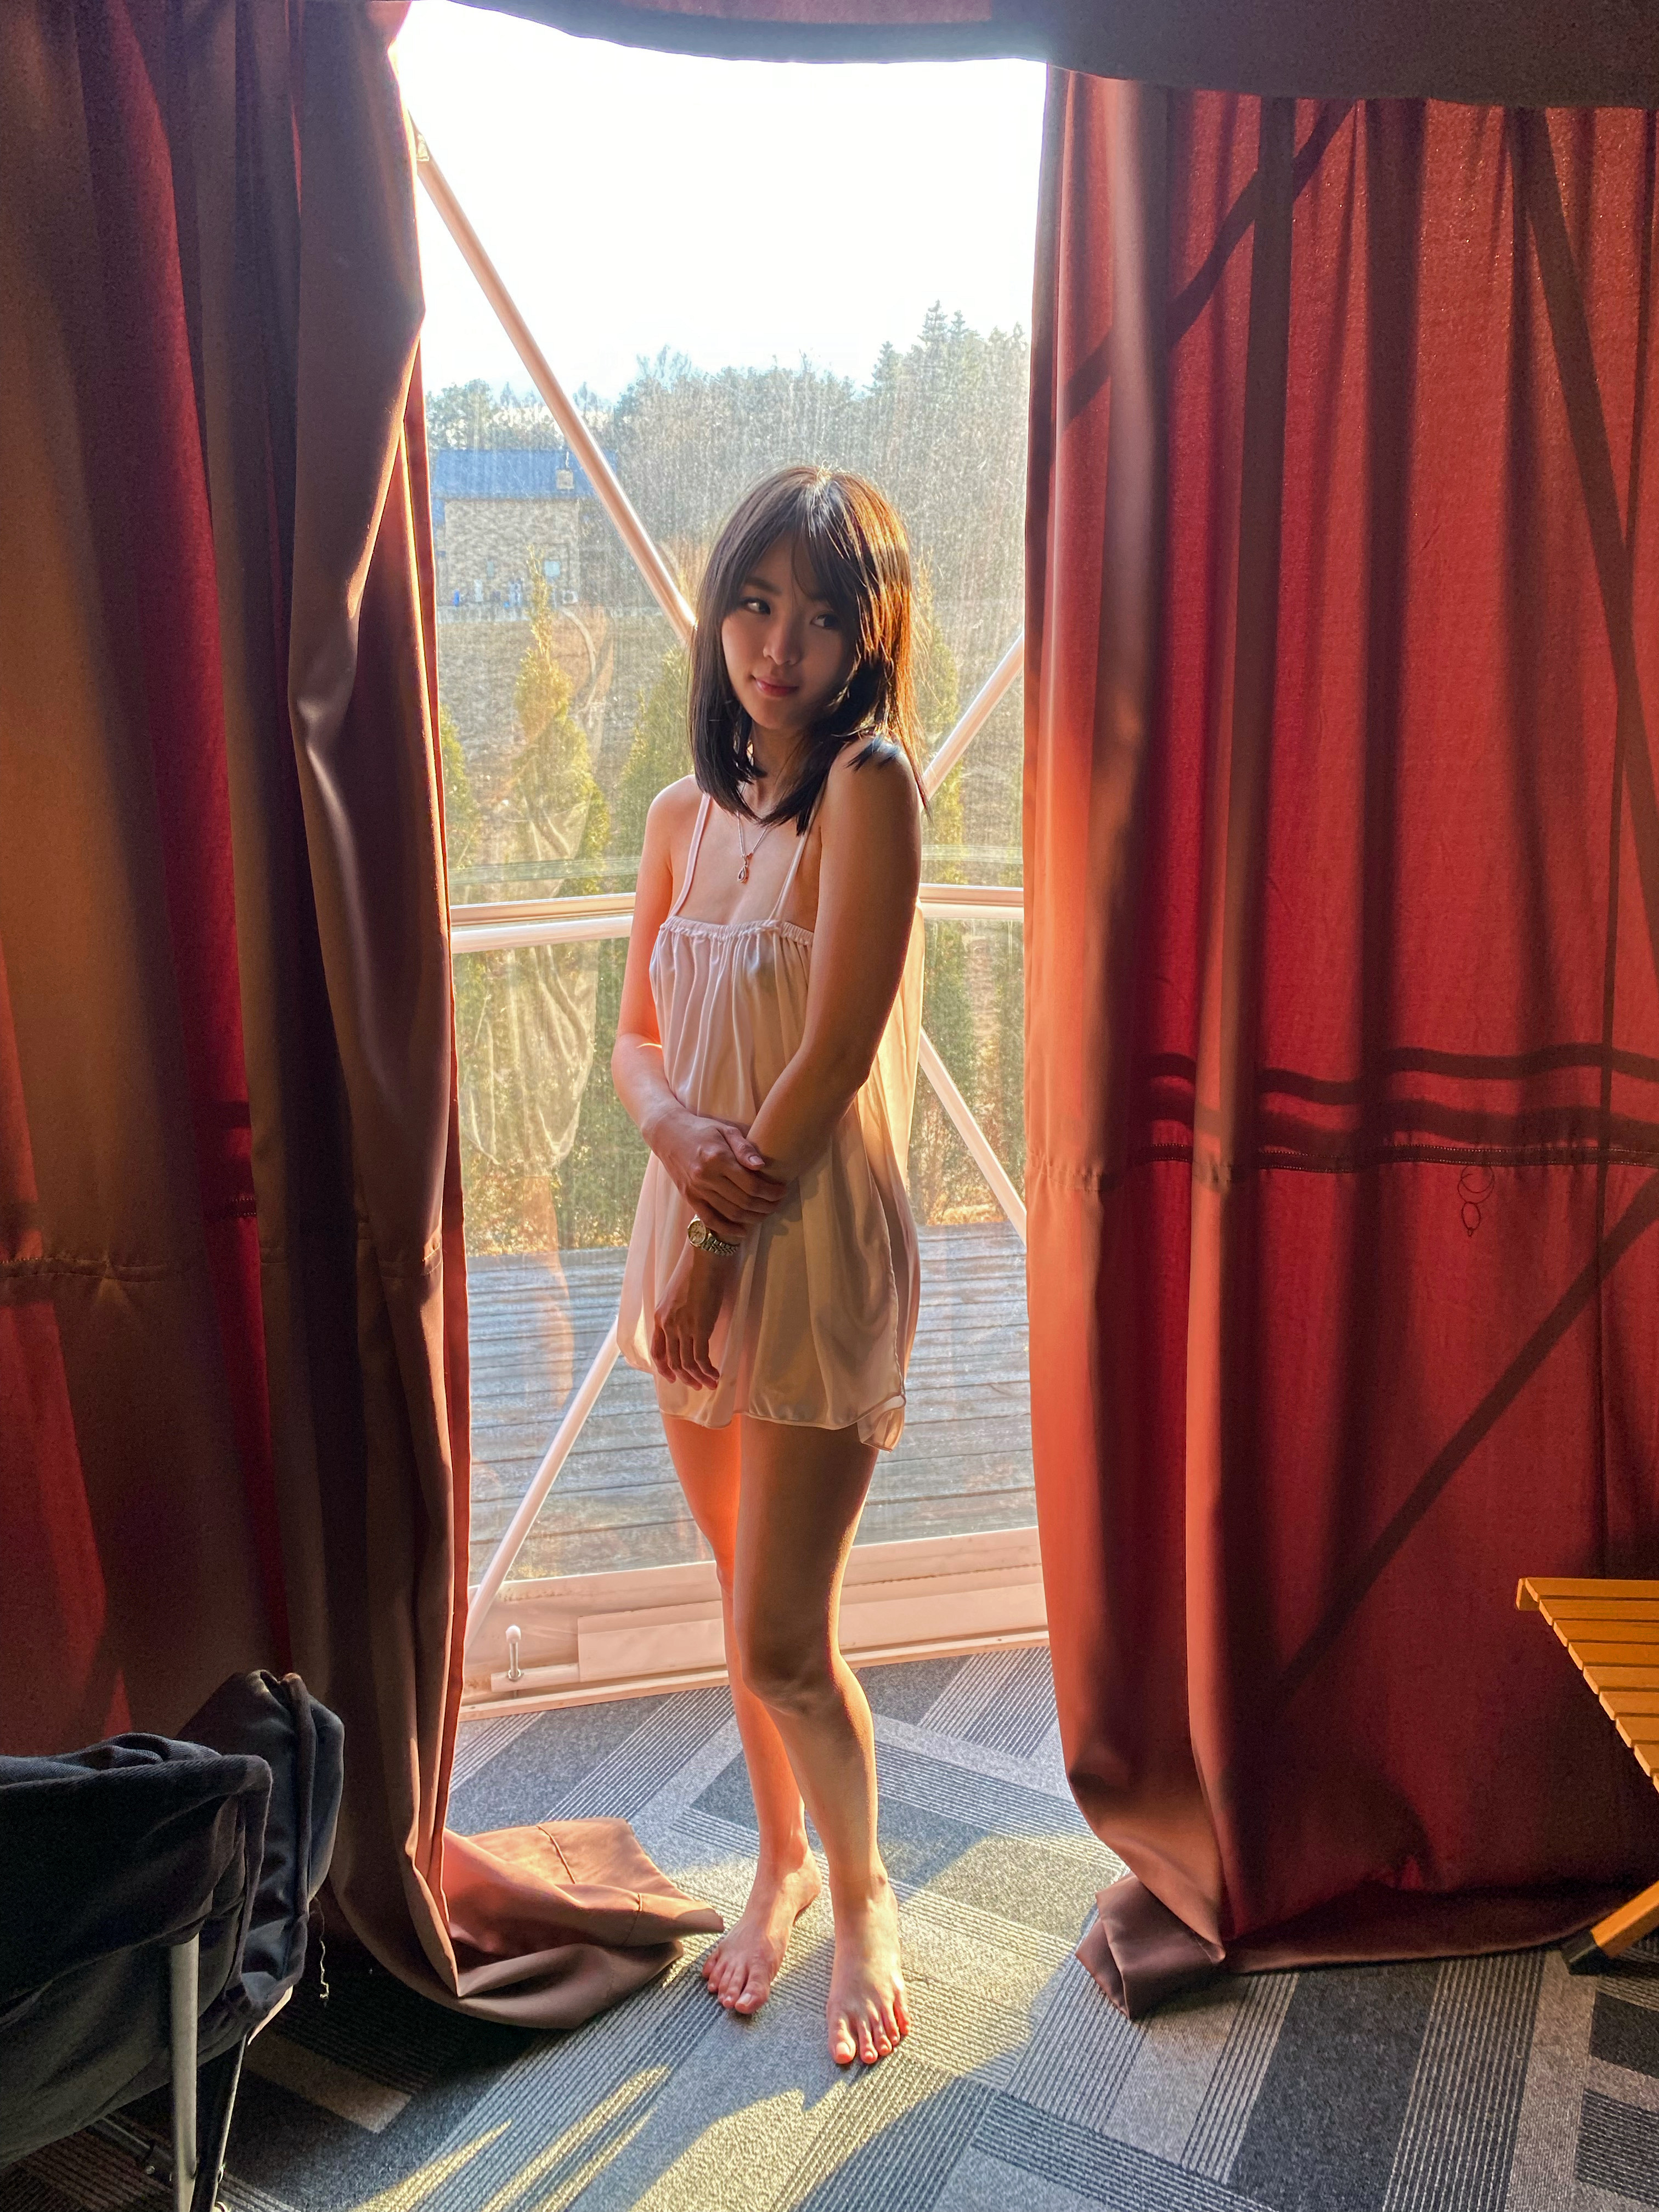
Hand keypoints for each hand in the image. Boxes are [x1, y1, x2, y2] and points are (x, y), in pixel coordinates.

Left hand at [651, 1242, 738, 1389]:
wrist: (705, 1256)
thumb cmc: (696, 1269)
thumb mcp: (680, 1293)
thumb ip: (680, 1310)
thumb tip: (691, 1322)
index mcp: (660, 1316)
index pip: (657, 1350)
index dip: (664, 1368)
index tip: (673, 1378)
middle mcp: (667, 1324)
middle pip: (673, 1360)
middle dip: (685, 1377)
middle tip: (697, 1386)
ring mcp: (682, 1327)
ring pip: (687, 1363)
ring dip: (699, 1377)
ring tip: (710, 1384)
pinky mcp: (699, 1328)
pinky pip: (701, 1358)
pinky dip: (708, 1370)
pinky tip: (716, 1375)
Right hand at [652, 1109, 786, 1244]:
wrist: (668, 1134)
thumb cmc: (702, 1129)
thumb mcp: (725, 1130)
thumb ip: (744, 1148)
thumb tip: (761, 1166)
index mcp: (718, 1158)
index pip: (751, 1184)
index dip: (771, 1191)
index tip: (782, 1191)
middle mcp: (706, 1177)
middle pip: (744, 1201)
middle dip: (766, 1206)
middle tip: (778, 1203)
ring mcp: (696, 1190)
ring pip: (730, 1213)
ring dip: (752, 1218)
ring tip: (766, 1213)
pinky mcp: (689, 1198)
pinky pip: (710, 1219)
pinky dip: (727, 1229)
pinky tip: (743, 1231)